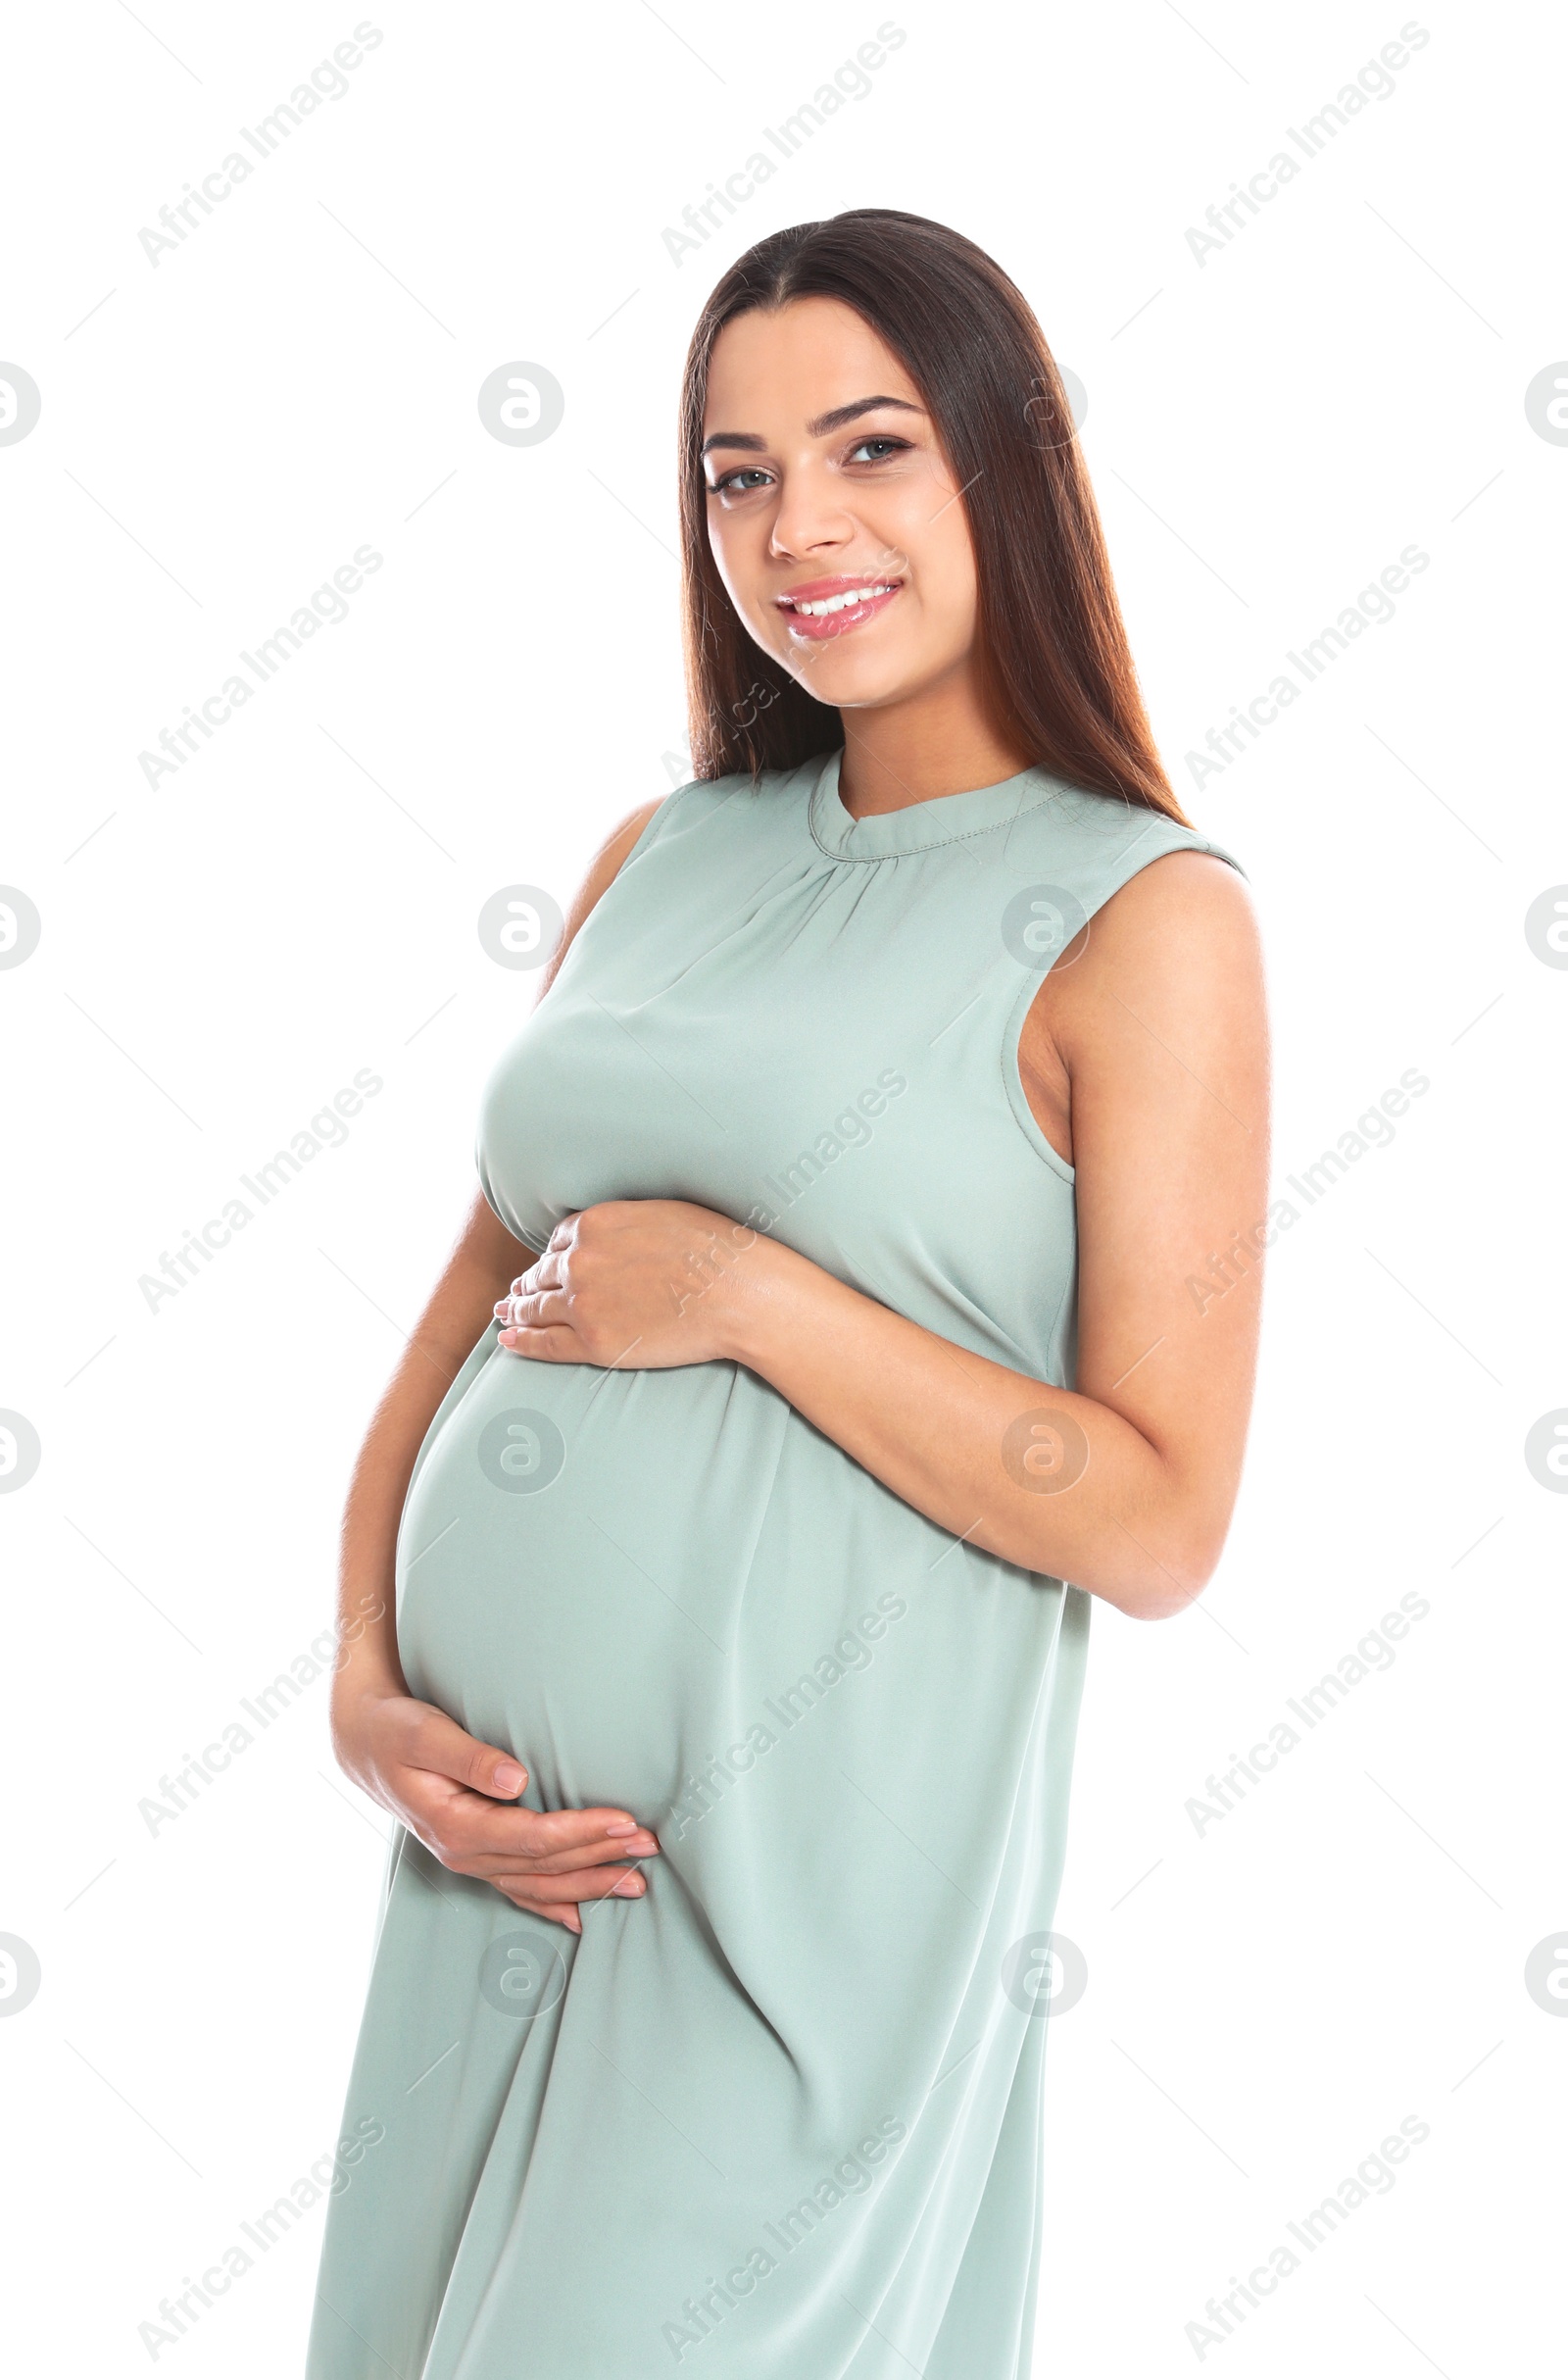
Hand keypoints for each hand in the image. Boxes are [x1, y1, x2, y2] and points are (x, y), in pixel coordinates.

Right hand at [332, 1685, 658, 1934]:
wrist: (365, 1744)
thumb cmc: (396, 1730)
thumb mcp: (424, 1734)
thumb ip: (469, 1756)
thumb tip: (516, 1778)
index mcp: (455, 1827)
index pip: (533, 1838)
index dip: (582, 1832)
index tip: (624, 1819)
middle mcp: (465, 1854)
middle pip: (545, 1866)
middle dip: (600, 1858)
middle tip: (651, 1846)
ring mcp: (470, 1861)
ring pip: (538, 1885)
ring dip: (588, 1884)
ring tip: (637, 1882)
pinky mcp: (475, 1855)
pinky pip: (519, 1890)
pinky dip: (552, 1905)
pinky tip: (582, 1918)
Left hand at [493, 1199, 766, 1368]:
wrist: (737, 1292)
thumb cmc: (715, 1249)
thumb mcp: (662, 1212)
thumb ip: (626, 1222)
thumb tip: (618, 1232)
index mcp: (594, 1224)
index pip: (558, 1241)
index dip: (553, 1255)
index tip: (550, 1266)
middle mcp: (578, 1261)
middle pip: (541, 1273)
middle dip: (529, 1283)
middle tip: (518, 1293)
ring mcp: (582, 1303)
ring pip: (535, 1308)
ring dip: (518, 1311)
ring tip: (507, 1314)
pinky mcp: (593, 1342)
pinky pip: (545, 1343)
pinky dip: (522, 1342)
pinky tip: (509, 1340)